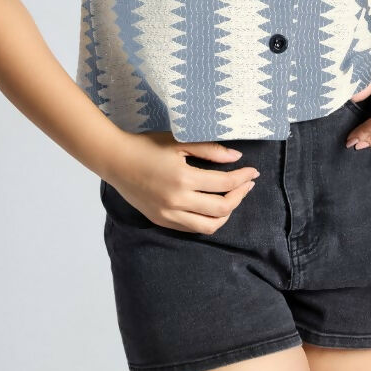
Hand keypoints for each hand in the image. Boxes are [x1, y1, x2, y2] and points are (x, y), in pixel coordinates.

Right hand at [105, 131, 259, 233]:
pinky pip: (192, 228)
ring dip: (226, 213)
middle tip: (247, 183)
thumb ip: (209, 150)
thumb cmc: (147, 146)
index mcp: (183, 178)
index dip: (243, 178)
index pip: (224, 184)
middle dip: (240, 196)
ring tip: (233, 197)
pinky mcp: (162, 221)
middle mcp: (177, 201)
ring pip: (209, 226)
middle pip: (222, 208)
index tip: (254, 171)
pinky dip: (208, 220)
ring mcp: (169, 215)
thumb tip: (237, 157)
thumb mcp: (179, 142)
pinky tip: (213, 207)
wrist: (116, 161)